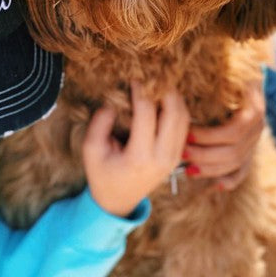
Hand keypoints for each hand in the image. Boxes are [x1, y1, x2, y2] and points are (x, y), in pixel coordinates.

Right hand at [82, 83, 189, 217]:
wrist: (119, 201)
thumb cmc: (102, 174)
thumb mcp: (91, 149)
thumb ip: (100, 123)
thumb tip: (115, 101)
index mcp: (140, 157)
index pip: (147, 113)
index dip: (141, 91)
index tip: (135, 78)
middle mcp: (162, 157)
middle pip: (174, 112)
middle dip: (165, 89)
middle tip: (153, 76)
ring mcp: (174, 157)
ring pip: (184, 117)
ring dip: (174, 97)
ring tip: (159, 84)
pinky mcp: (178, 155)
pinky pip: (184, 126)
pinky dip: (177, 108)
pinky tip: (164, 99)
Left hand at [183, 77, 264, 190]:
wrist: (244, 76)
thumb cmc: (224, 74)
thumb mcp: (223, 76)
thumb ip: (212, 82)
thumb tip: (181, 92)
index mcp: (254, 106)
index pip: (235, 130)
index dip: (210, 135)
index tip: (186, 133)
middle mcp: (258, 126)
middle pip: (234, 150)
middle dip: (205, 154)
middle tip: (181, 152)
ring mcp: (256, 141)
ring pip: (236, 163)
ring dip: (211, 168)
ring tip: (187, 168)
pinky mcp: (250, 153)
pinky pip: (242, 172)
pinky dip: (228, 180)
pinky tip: (214, 185)